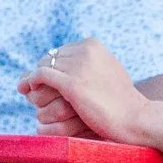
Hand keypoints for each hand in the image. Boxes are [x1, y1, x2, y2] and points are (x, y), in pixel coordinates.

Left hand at [17, 39, 150, 142]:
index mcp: (92, 45)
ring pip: (42, 66)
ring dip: (34, 80)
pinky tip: (27, 90)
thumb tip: (70, 66)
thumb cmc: (121, 101)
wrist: (135, 117)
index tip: (44, 80)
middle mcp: (85, 51)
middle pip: (49, 58)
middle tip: (33, 88)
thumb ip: (89, 64)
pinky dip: (30, 81)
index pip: (60, 51)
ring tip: (28, 92)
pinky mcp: (72, 84)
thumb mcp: (106, 72)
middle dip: (41, 72)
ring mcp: (79, 66)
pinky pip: (41, 76)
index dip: (50, 66)